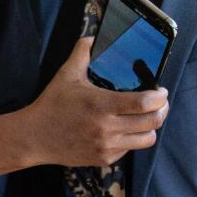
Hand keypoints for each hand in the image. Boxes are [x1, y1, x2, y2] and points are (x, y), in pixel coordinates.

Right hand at [20, 38, 168, 168]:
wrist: (34, 137)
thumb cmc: (52, 104)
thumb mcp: (67, 74)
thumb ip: (82, 52)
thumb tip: (93, 37)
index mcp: (102, 105)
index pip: (144, 103)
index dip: (159, 97)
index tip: (160, 90)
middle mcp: (107, 128)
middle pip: (152, 122)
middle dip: (162, 110)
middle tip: (160, 103)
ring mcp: (107, 146)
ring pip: (146, 139)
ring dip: (150, 127)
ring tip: (146, 117)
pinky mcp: (104, 159)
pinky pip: (129, 149)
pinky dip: (132, 138)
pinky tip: (124, 129)